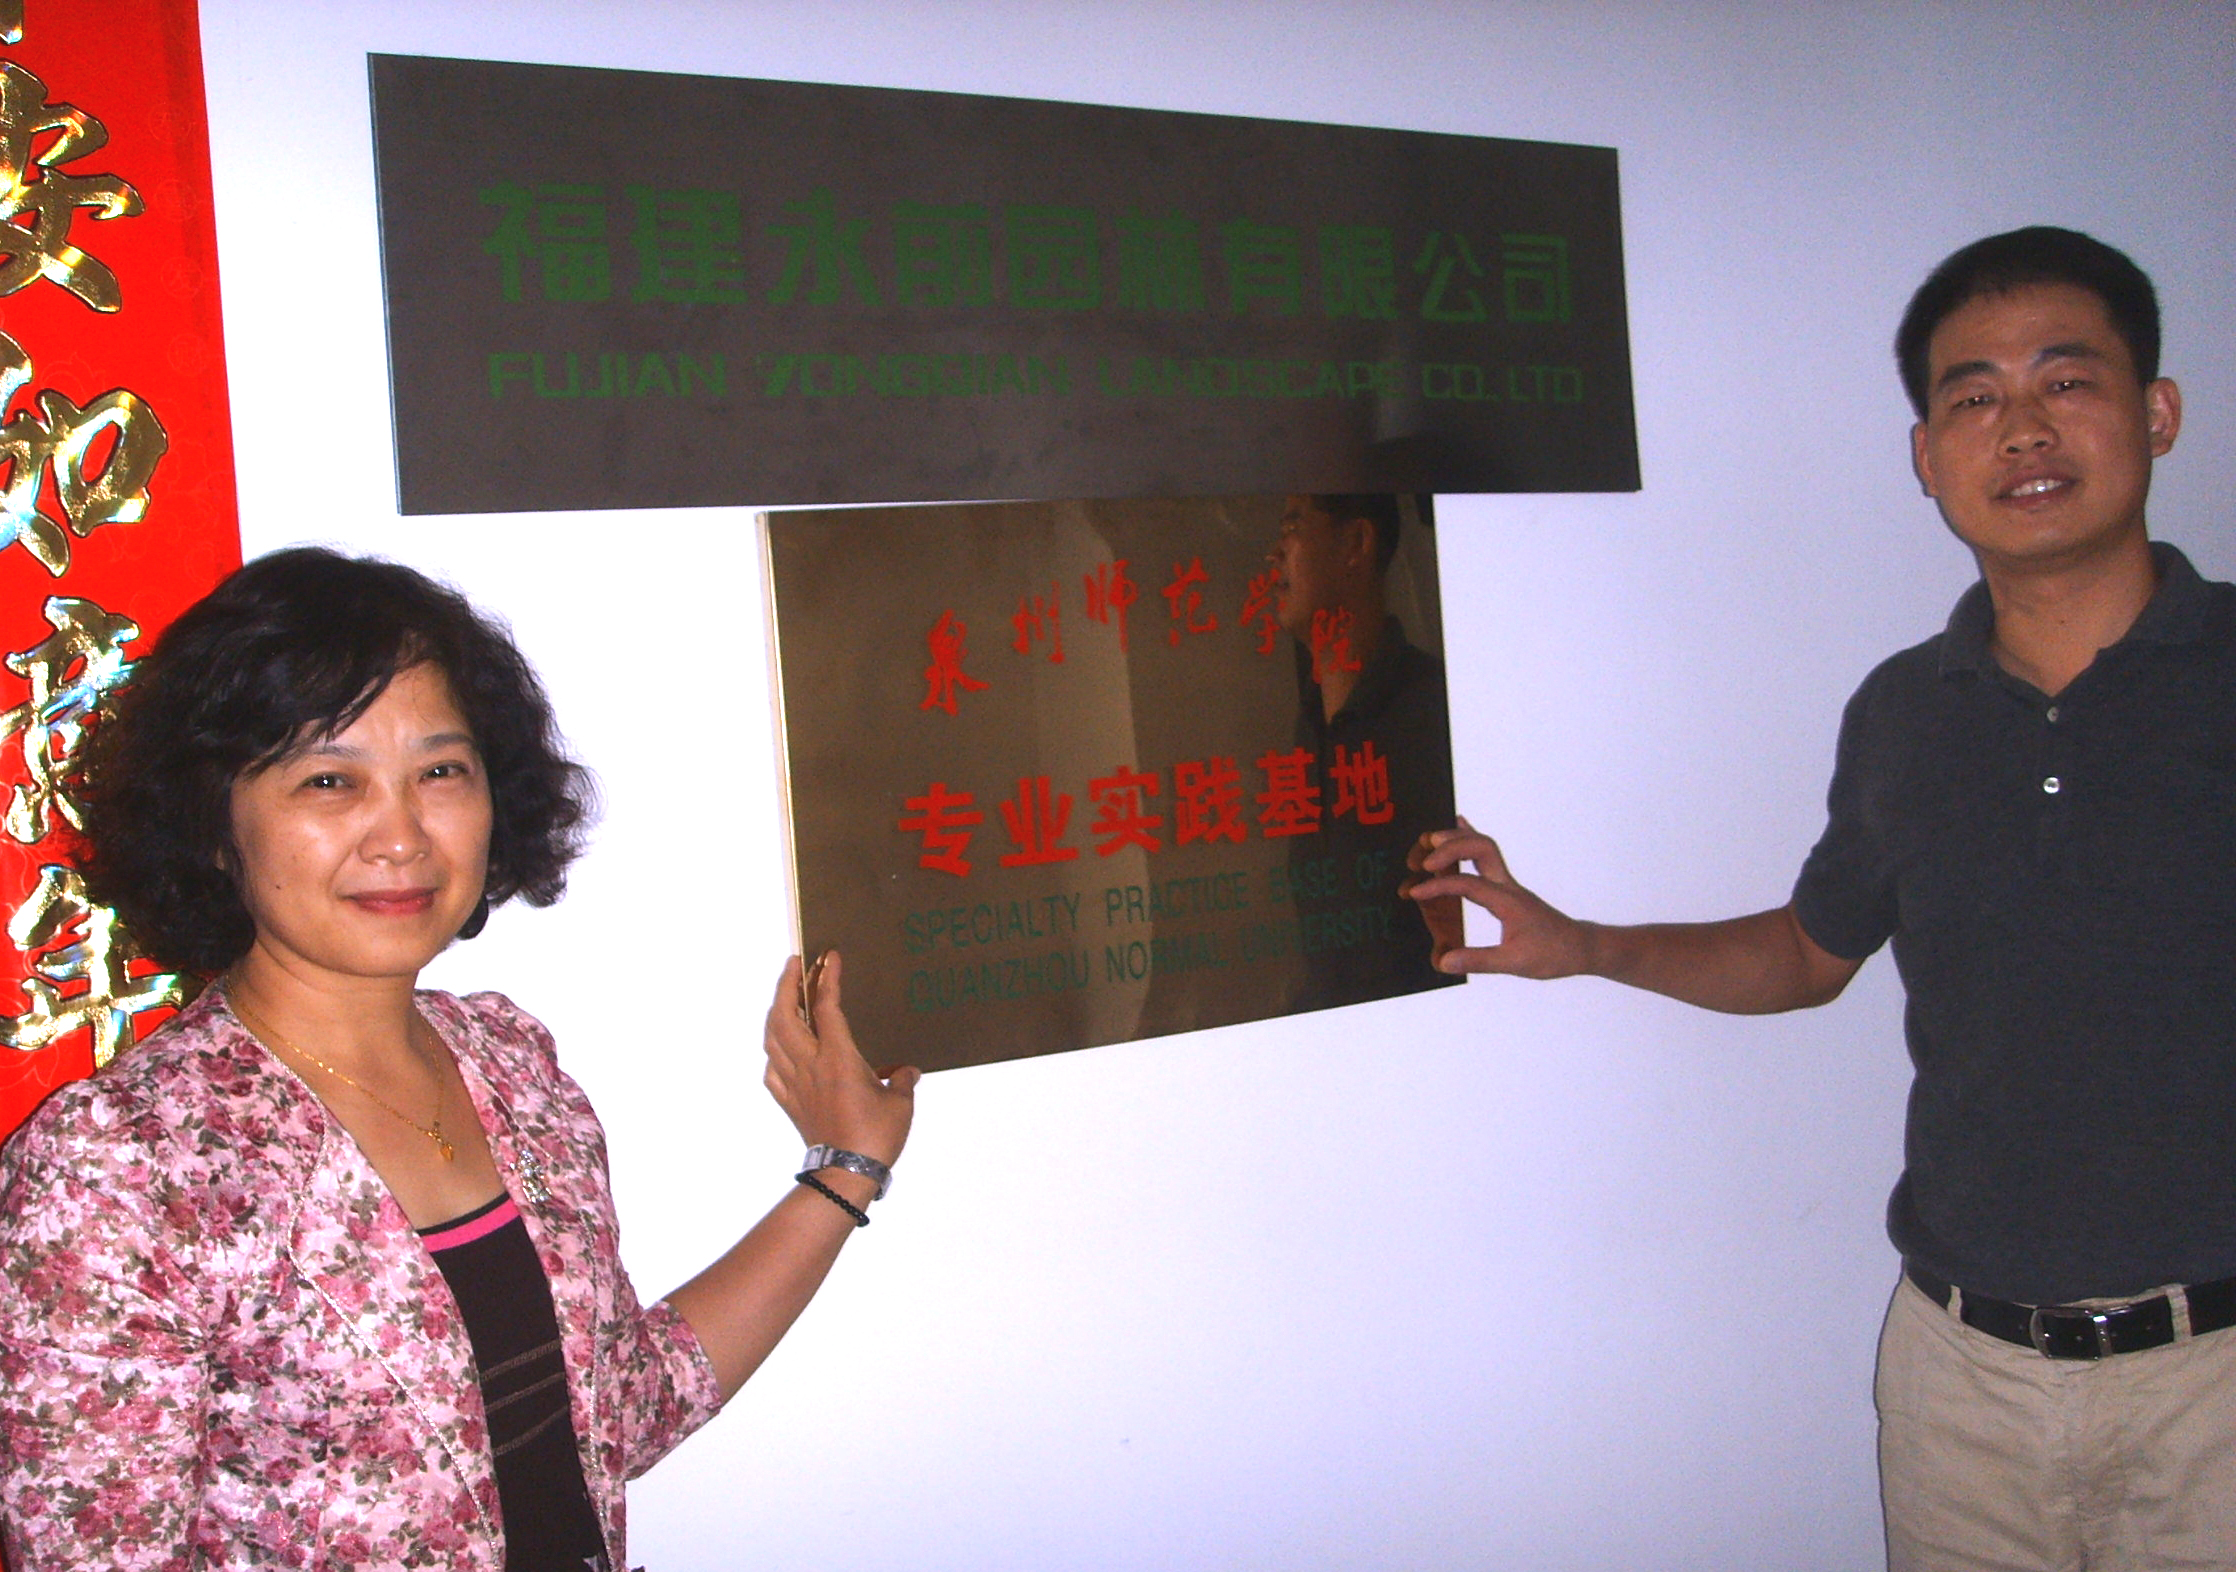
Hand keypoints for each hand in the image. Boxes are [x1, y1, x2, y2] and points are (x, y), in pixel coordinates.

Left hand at [762, 952, 918, 1166]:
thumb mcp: (900, 1103)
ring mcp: (795, 1084)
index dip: (827, 979)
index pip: (827, 1008)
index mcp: (838, 1059)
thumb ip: (903, 1080)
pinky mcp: (789, 1102)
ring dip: (775, 1012)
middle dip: (787, 985)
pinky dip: (772, 1052)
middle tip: (794, 966)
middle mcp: (811, 1066)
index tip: (828, 957)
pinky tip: (779, 1050)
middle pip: (785, 1015)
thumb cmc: (875, 1137)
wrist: (845, 1173)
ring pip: (772, 1039)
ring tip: (785, 998)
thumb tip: (907, 1071)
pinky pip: (772, 1070)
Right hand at [1402, 816, 1592, 978]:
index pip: (1469, 884)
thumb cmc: (1552, 954)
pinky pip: (1487, 856)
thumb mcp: (1515, 963)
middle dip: (1450, 848)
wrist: (1579, 947)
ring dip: (1458, 838)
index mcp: (1508, 901)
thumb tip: (1444, 961)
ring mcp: (1509, 884)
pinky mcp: (1507, 888)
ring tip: (1431, 837)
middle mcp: (1508, 886)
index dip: (1439, 886)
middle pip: (1481, 848)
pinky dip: (1470, 840)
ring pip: (1484, 847)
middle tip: (1423, 859)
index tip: (1414, 892)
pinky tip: (1460, 828)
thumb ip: (1479, 960)